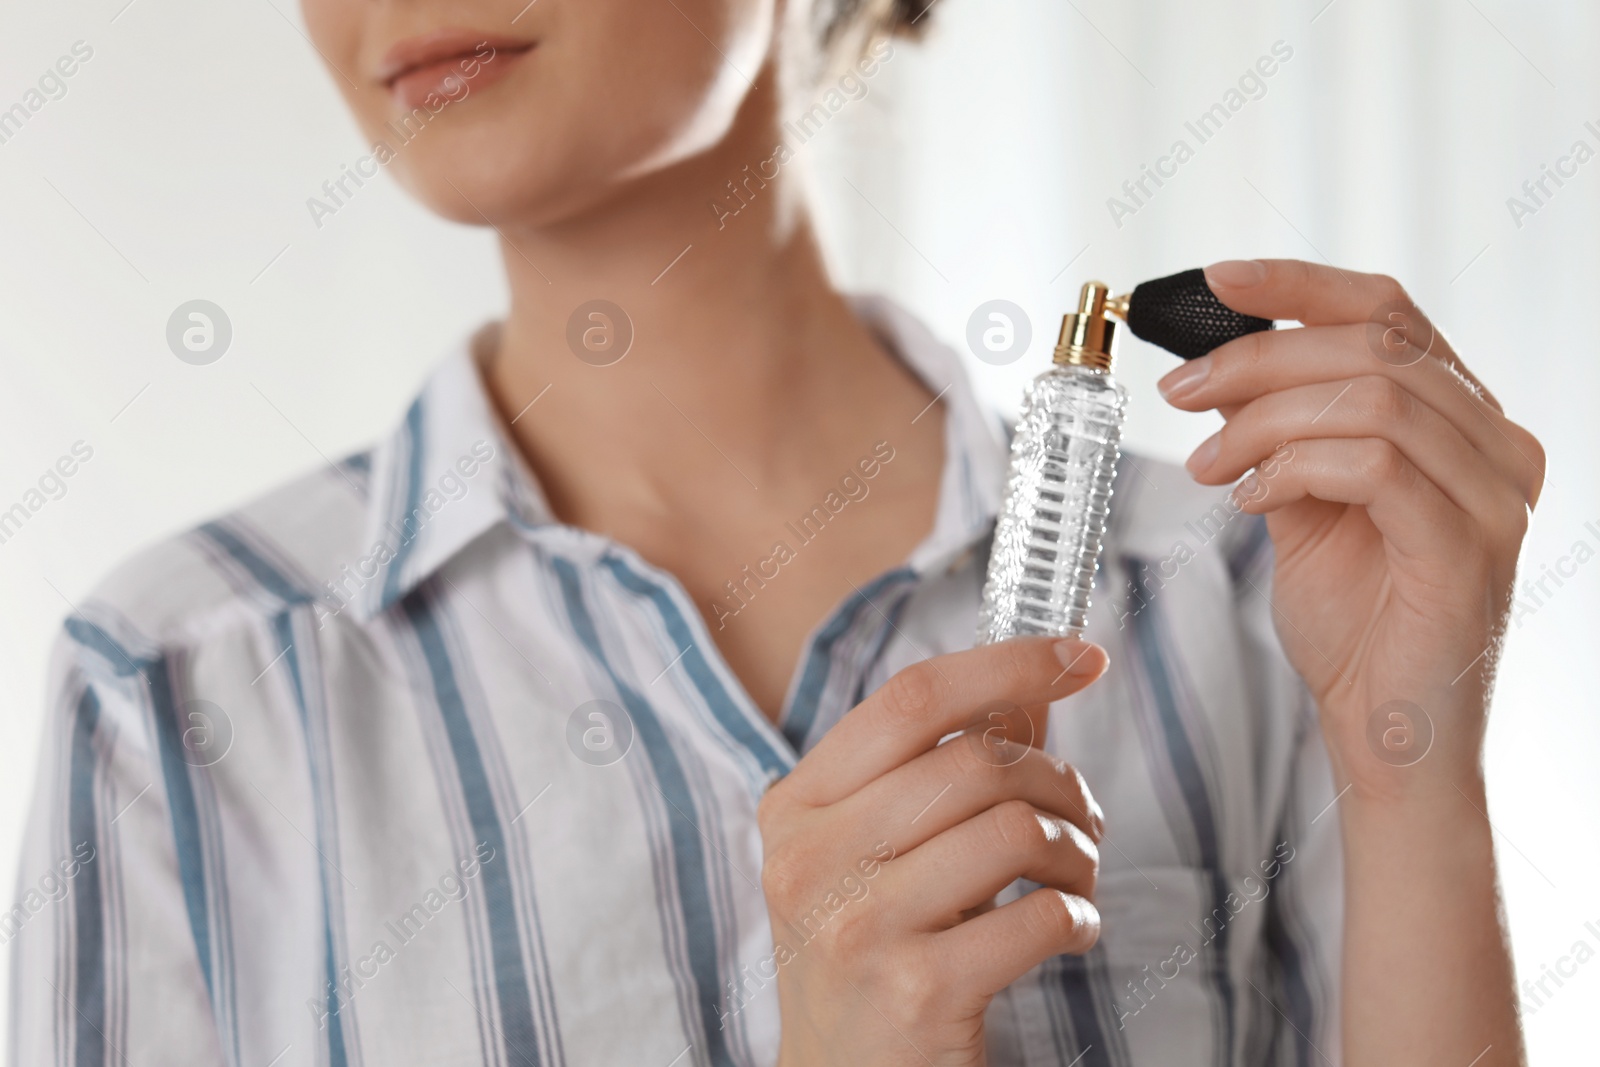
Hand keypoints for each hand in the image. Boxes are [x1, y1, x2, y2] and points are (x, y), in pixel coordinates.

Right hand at [758, 636, 1108, 1065]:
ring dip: (1076, 849)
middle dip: (1058, 780)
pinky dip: (1078, 917)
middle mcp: (813, 859)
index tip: (1080, 656)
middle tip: (1082, 815)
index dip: (1007, 663)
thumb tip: (1031, 685)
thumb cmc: (870, 953)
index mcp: (798, 806)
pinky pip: (1039, 915)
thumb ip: (940, 765)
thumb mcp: (875, 851)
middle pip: (974, 760)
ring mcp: (857, 926)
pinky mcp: (915, 991)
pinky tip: (1067, 932)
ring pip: (1013, 828)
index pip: (910, 697)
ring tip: (1074, 877)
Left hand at [1159, 258, 1544, 798]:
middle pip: (1375, 344)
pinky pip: (1376, 466)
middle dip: (1257, 359)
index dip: (1300, 283)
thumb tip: (1221, 367)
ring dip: (1264, 420)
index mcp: (1464, 422)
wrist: (1387, 737)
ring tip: (1207, 466)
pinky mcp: (1469, 547)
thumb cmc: (1353, 625)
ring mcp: (1496, 496)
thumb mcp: (1306, 507)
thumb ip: (1285, 434)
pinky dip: (1294, 469)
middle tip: (1179, 393)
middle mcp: (1498, 445)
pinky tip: (1248, 501)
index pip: (1390, 312)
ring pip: (1372, 398)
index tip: (1214, 280)